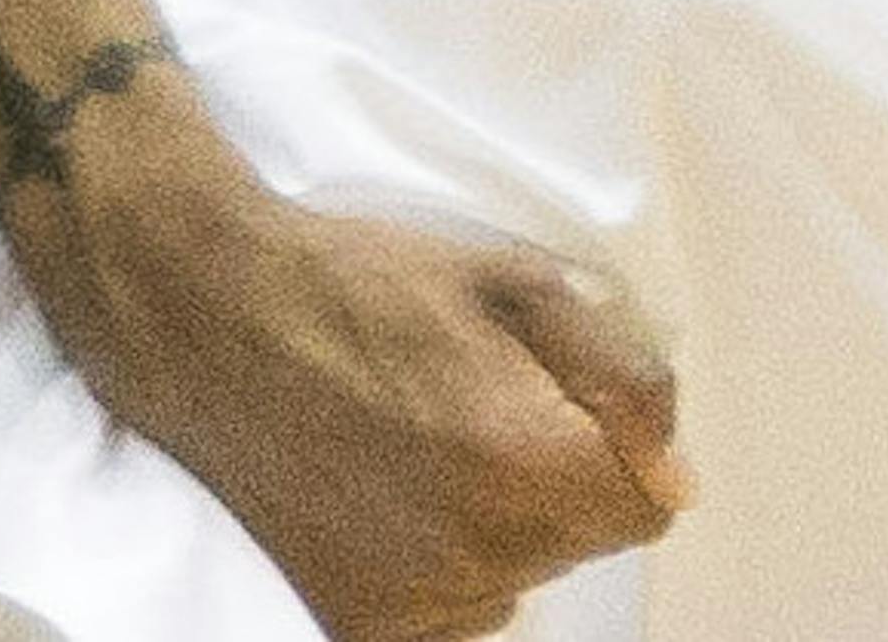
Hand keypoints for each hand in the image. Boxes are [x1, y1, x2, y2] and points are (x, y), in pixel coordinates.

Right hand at [87, 179, 689, 640]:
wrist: (212, 315)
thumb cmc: (361, 281)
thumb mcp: (511, 279)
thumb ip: (616, 371)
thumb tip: (675, 459)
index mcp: (531, 465)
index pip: (649, 502)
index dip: (623, 440)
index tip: (575, 399)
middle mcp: (481, 558)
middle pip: (577, 538)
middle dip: (558, 473)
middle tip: (480, 397)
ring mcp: (416, 605)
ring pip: (512, 577)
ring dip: (497, 520)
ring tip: (423, 439)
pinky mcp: (358, 626)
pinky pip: (445, 610)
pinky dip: (437, 560)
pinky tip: (389, 488)